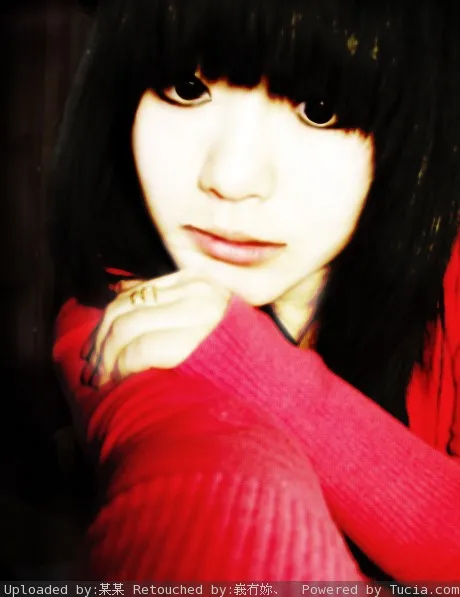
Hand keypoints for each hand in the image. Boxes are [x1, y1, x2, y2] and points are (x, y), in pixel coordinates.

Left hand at [82, 269, 231, 386]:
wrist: (282, 385)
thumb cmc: (241, 358)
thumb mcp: (210, 318)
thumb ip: (172, 302)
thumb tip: (121, 288)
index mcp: (199, 281)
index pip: (136, 293)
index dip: (108, 320)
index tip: (97, 346)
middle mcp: (197, 291)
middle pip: (125, 308)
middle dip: (100, 340)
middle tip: (92, 368)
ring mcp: (197, 314)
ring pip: (126, 327)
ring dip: (105, 357)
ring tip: (101, 380)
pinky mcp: (195, 340)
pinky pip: (139, 348)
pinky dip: (121, 366)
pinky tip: (118, 380)